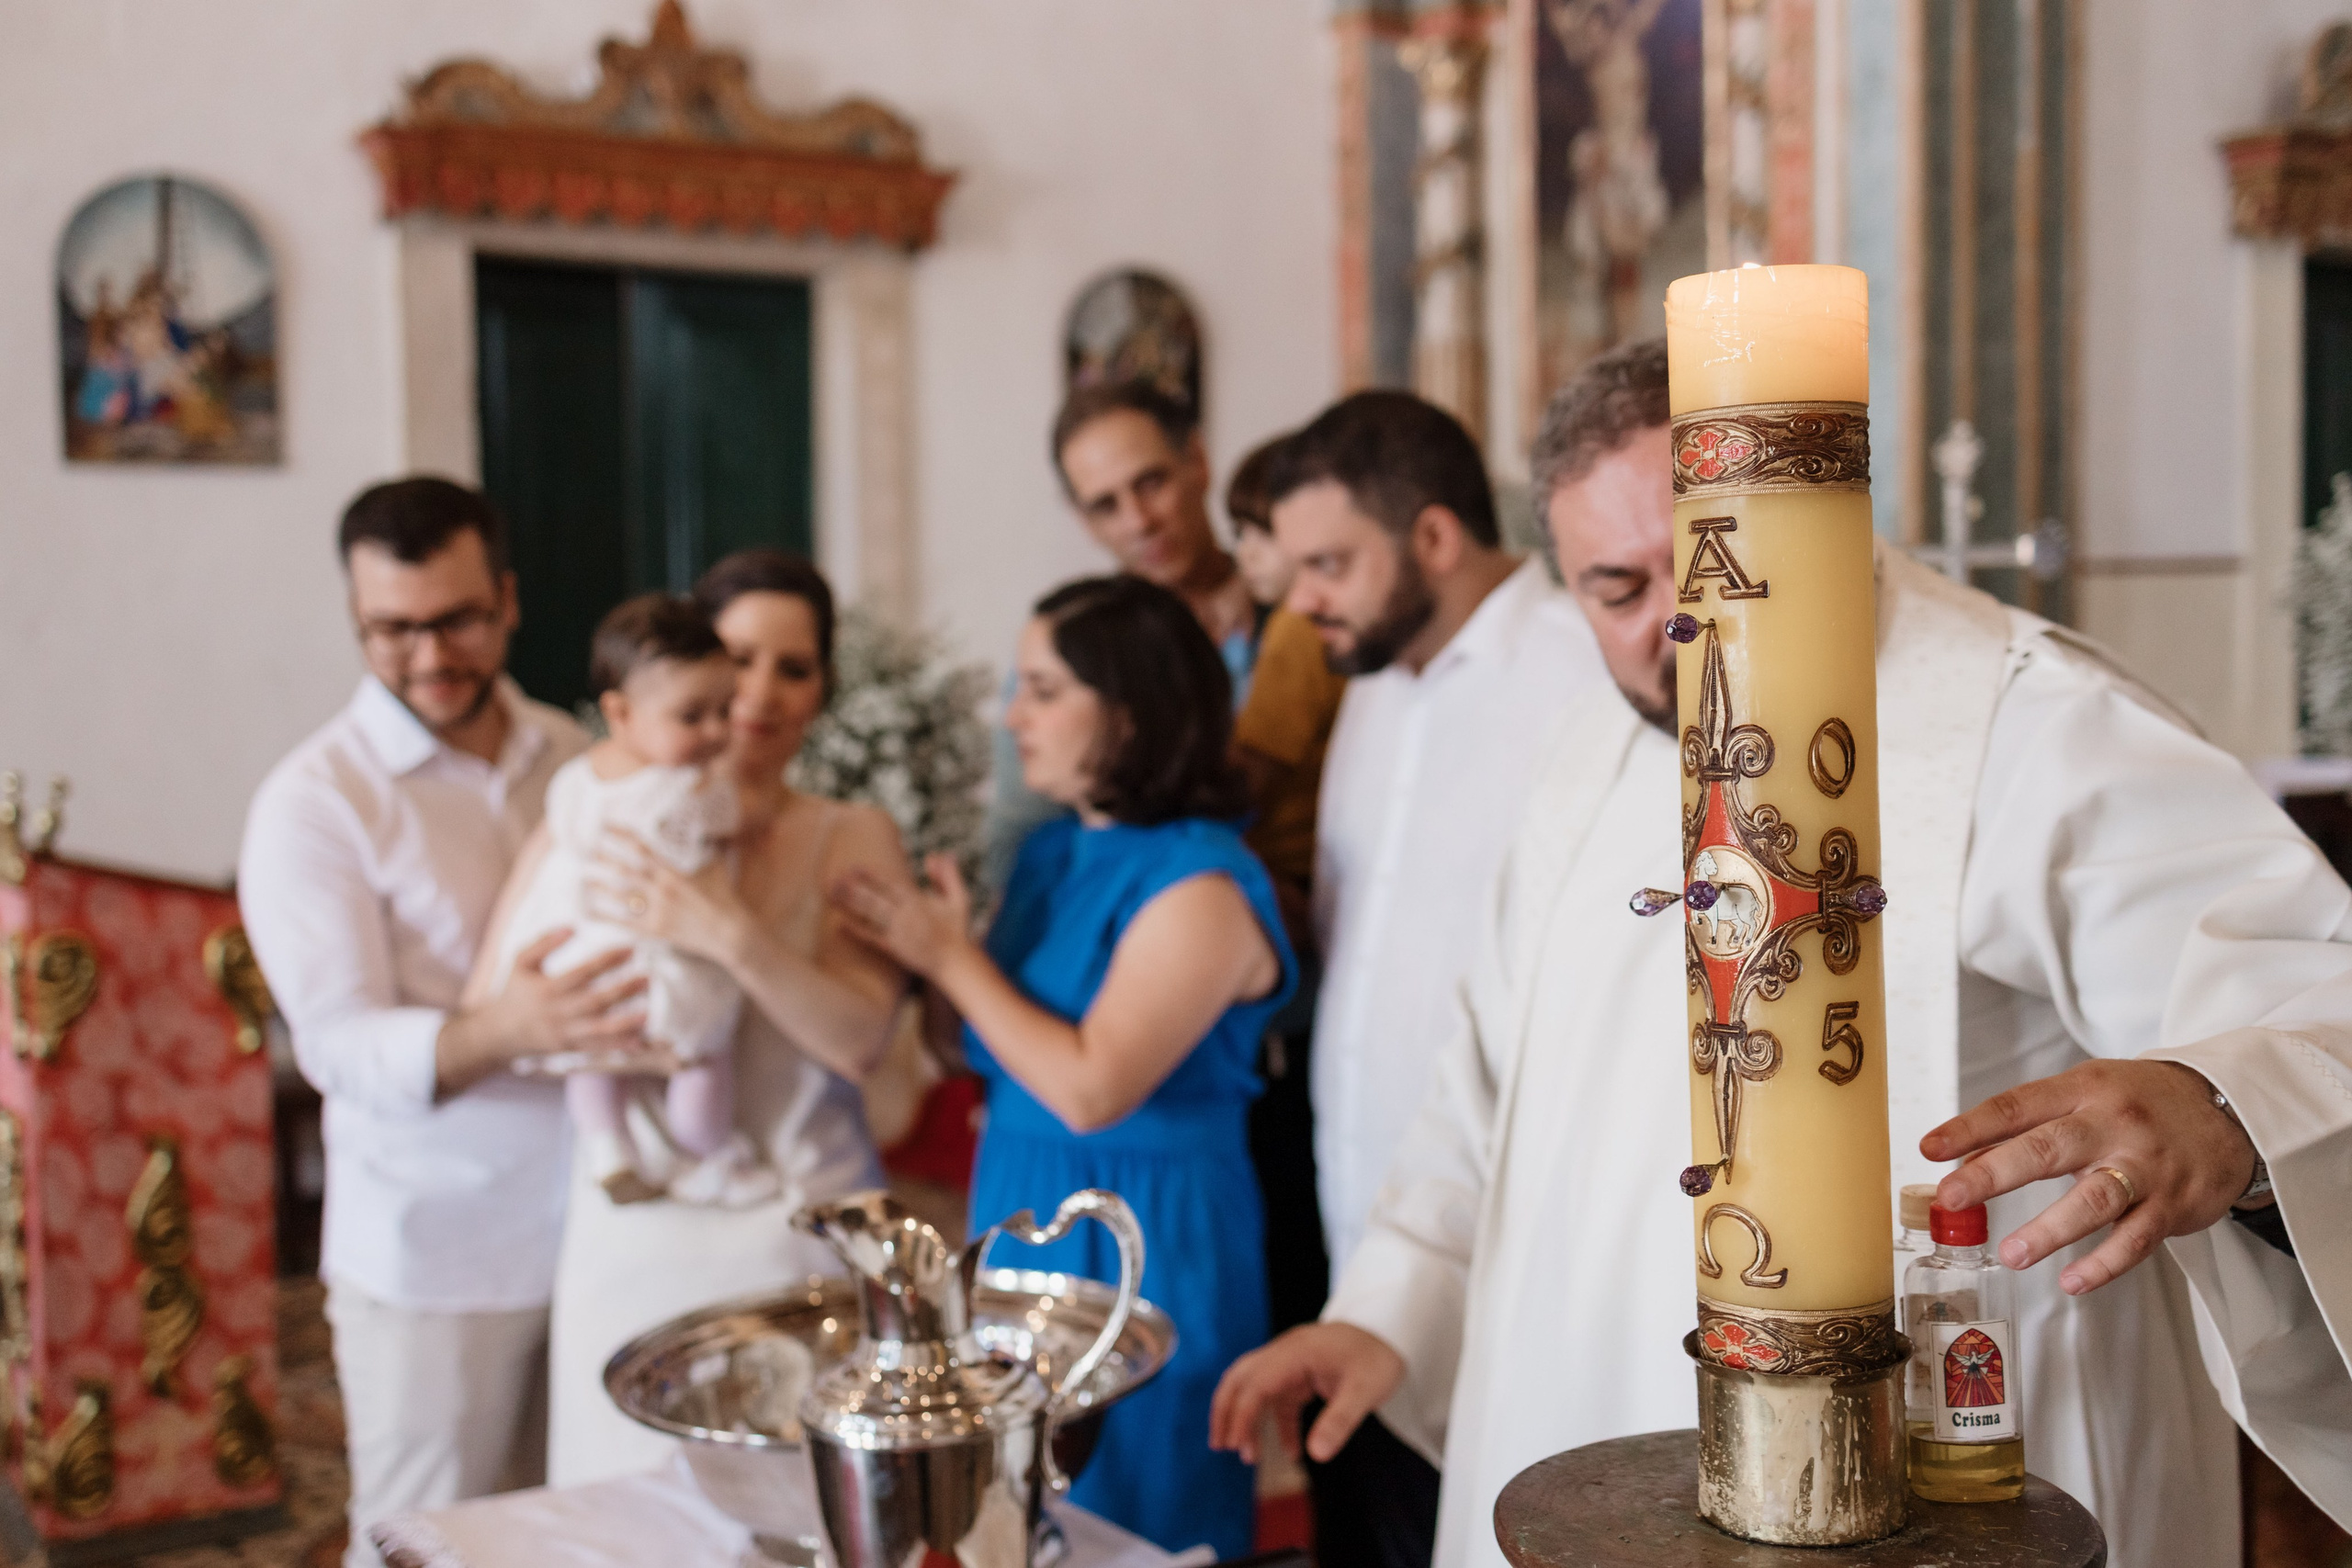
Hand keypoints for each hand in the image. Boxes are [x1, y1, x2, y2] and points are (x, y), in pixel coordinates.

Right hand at [437, 929, 648, 1094]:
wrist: (500, 1032)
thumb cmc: (515, 991)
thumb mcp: (521, 962)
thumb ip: (542, 943)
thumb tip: (571, 927)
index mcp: (547, 989)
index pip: (582, 973)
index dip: (607, 961)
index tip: (631, 949)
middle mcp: (558, 1013)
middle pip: (595, 1002)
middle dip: (623, 991)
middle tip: (647, 978)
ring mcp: (565, 1033)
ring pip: (599, 1030)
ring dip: (625, 1023)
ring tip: (648, 1012)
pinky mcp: (571, 1048)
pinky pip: (598, 1048)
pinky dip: (619, 1046)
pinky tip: (640, 1041)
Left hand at [588, 828, 748, 967]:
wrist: (731, 933)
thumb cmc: (724, 897)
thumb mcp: (716, 867)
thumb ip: (706, 846)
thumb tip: (703, 826)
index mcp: (673, 872)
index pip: (641, 848)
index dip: (621, 835)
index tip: (605, 825)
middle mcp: (660, 890)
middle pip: (623, 871)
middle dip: (603, 859)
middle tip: (586, 849)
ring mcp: (656, 911)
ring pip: (619, 896)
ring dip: (599, 886)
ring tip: (584, 878)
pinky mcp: (654, 930)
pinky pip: (623, 922)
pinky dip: (605, 916)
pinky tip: (588, 911)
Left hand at [830, 855, 973, 979]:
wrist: (955, 962)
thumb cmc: (956, 929)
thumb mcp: (960, 898)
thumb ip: (948, 875)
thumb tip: (935, 855)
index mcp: (918, 902)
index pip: (890, 884)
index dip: (871, 875)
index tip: (853, 866)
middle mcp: (905, 916)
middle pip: (875, 899)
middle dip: (854, 888)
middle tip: (833, 877)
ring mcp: (898, 933)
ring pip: (870, 916)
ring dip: (850, 905)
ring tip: (831, 894)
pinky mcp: (894, 949)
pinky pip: (872, 939)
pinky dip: (856, 932)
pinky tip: (839, 925)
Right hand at [1209, 1322, 1403, 1464]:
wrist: (1391, 1331)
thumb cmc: (1379, 1355)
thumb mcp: (1366, 1390)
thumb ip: (1339, 1421)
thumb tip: (1316, 1455)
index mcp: (1296, 1352)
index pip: (1256, 1383)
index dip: (1242, 1415)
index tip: (1236, 1445)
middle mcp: (1286, 1353)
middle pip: (1241, 1378)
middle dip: (1226, 1410)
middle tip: (1220, 1444)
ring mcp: (1291, 1362)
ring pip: (1255, 1388)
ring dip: (1246, 1418)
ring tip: (1245, 1454)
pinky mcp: (1301, 1373)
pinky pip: (1280, 1400)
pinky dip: (1279, 1424)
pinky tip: (1291, 1452)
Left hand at [1921, 1058, 2259, 1296]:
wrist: (2230, 1109)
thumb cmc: (2139, 1103)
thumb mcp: (2085, 1092)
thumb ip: (2029, 1122)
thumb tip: (1963, 1153)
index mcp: (2081, 1089)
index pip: (2015, 1107)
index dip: (1968, 1127)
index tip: (1928, 1148)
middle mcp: (2112, 1124)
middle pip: (2048, 1148)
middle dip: (1994, 1173)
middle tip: (1951, 1197)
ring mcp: (2145, 1166)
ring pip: (2094, 1198)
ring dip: (2050, 1229)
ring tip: (2012, 1254)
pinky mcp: (2173, 1204)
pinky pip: (2136, 1239)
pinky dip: (2104, 1264)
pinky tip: (2073, 1281)